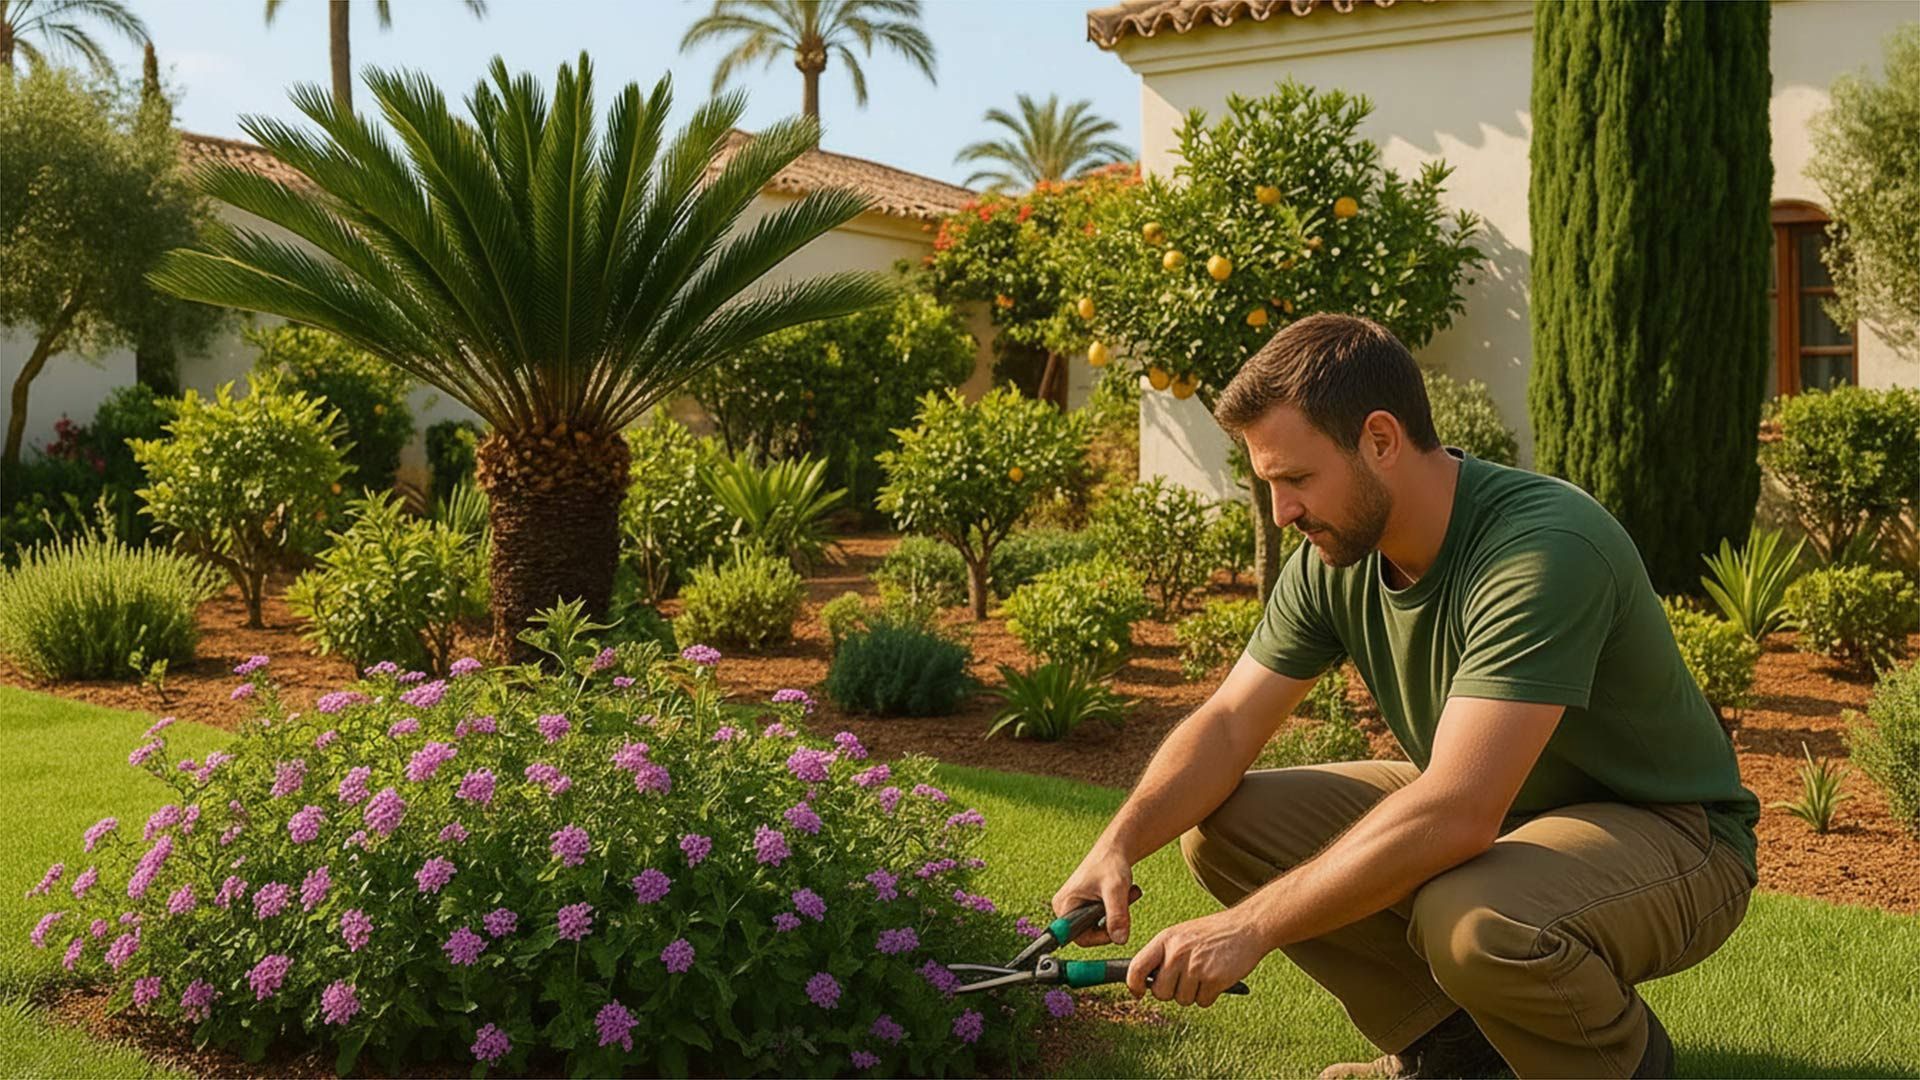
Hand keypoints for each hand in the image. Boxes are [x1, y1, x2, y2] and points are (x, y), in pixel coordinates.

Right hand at [1051, 848, 1137, 945]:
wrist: (1114, 850)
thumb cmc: (1110, 864)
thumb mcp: (1115, 889)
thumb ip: (1117, 915)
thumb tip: (1119, 940)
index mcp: (1064, 905)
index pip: (1080, 938)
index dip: (1101, 937)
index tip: (1118, 924)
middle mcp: (1064, 908)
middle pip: (1090, 933)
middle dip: (1112, 921)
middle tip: (1126, 901)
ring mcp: (1074, 907)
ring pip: (1098, 927)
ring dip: (1115, 915)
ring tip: (1126, 895)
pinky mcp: (1083, 906)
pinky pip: (1100, 920)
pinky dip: (1114, 911)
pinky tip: (1122, 896)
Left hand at [1126, 909, 1265, 1007]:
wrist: (1246, 927)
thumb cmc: (1213, 933)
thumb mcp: (1181, 935)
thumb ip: (1163, 955)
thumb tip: (1144, 982)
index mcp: (1165, 940)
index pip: (1136, 967)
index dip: (1133, 985)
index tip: (1138, 992)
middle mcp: (1177, 953)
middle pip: (1160, 993)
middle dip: (1172, 992)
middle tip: (1187, 979)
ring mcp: (1195, 966)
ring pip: (1182, 1000)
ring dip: (1193, 993)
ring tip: (1205, 972)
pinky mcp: (1213, 979)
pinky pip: (1203, 1002)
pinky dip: (1210, 995)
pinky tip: (1217, 977)